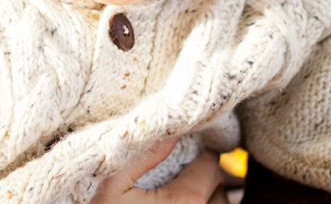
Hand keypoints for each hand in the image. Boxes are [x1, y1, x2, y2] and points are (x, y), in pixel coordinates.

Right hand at [92, 137, 227, 203]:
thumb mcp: (111, 186)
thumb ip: (142, 156)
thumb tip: (171, 134)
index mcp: (184, 201)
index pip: (211, 166)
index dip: (201, 156)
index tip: (189, 155)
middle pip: (219, 189)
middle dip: (206, 179)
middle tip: (186, 175)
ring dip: (208, 200)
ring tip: (186, 195)